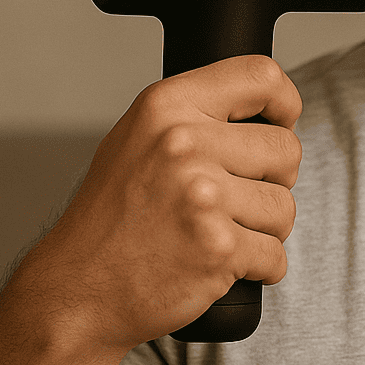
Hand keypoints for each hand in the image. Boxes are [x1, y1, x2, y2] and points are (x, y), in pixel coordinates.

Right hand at [18, 55, 301, 355]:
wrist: (77, 288)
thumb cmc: (110, 218)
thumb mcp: (138, 138)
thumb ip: (195, 116)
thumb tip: (266, 110)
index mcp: (167, 107)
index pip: (262, 76)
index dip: (285, 102)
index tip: (282, 122)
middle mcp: (184, 145)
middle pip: (287, 149)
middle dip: (274, 180)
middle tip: (232, 199)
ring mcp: (202, 198)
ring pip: (285, 206)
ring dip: (264, 228)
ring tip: (218, 233)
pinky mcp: (218, 249)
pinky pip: (276, 256)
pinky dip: (258, 268)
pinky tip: (218, 263)